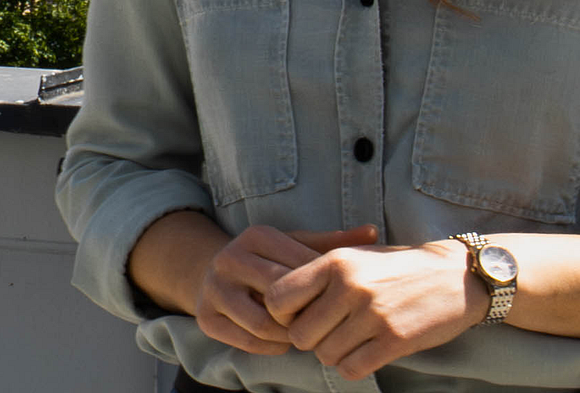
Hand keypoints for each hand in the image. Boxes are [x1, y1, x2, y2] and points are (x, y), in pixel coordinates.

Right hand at [194, 224, 379, 355]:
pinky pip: (248, 341)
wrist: (216, 274)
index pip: (298, 267)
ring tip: (302, 331)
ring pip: (263, 322)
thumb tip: (373, 232)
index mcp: (256, 235)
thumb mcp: (296, 246)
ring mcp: (215, 288)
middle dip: (304, 313)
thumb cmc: (269, 261)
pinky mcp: (206, 317)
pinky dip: (271, 346)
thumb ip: (332, 242)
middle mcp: (230, 257)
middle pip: (280, 295)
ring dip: (288, 334)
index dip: (320, 289)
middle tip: (320, 322)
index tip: (334, 300)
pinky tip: (282, 340)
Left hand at [263, 239, 485, 380]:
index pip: (278, 297)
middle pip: (300, 334)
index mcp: (335, 261)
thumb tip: (278, 305)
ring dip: (335, 352)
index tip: (299, 315)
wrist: (453, 276)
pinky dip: (353, 365)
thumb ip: (318, 274)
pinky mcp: (393, 340)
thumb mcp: (355, 255)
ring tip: (353, 337)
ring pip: (325, 355)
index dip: (283, 314)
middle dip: (311, 338)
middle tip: (329, 331)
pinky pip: (351, 368)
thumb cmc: (395, 265)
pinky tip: (367, 350)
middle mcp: (349, 286)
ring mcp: (372, 314)